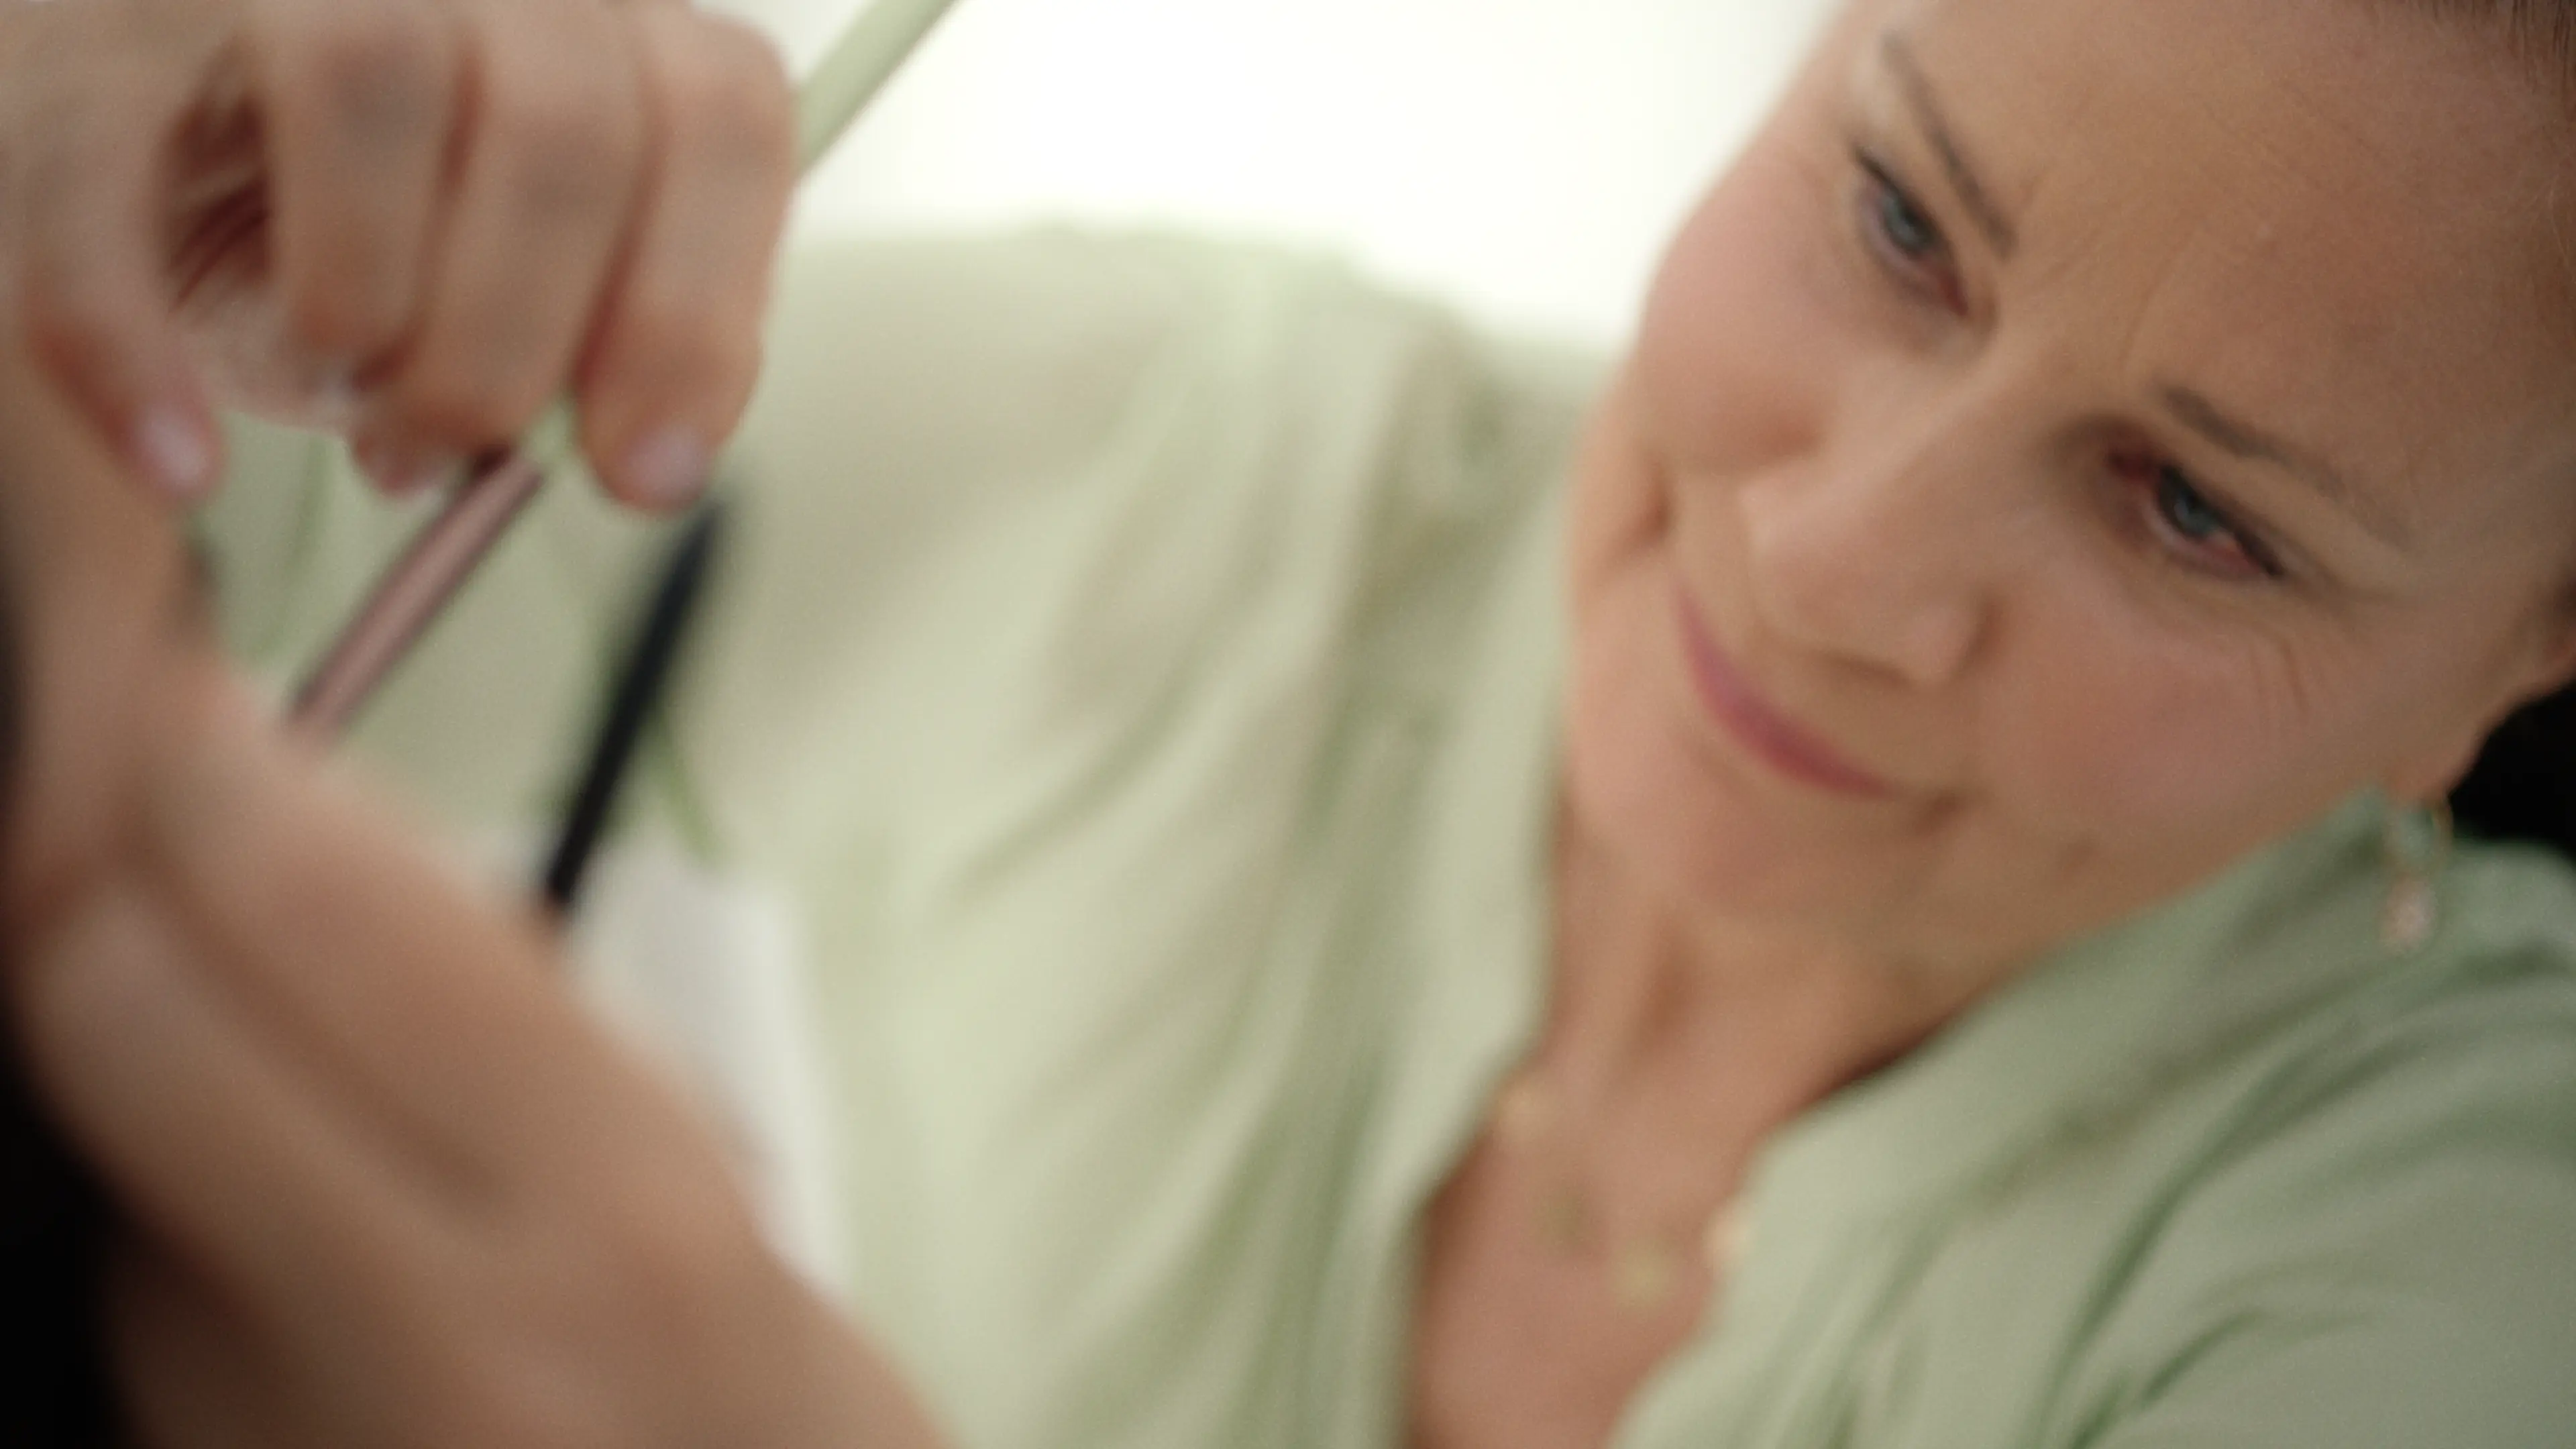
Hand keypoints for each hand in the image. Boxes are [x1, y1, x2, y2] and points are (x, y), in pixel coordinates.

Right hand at [0, 0, 798, 509]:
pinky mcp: (84, 52)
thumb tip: (651, 466)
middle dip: (518, 343)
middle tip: (455, 445)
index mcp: (601, 16)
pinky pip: (108, 188)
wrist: (152, 140)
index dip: (695, 312)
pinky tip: (180, 460)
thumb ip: (602, 348)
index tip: (645, 473)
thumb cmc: (364, 221)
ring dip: (373, 299)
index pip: (718, 115)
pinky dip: (140, 348)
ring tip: (342, 394)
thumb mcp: (511, 277)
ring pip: (372, 76)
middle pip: (562, 122)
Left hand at [7, 687, 946, 1448]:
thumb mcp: (698, 1167)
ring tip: (273, 1087)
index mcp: (622, 1208)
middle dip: (110, 886)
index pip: (322, 911)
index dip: (208, 765)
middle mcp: (445, 1328)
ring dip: (144, 1065)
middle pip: (123, 1009)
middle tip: (153, 835)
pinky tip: (264, 1236)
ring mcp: (292, 1434)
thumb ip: (506, 1003)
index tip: (188, 703)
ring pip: (102, 1150)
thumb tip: (290, 816)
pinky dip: (158, 1220)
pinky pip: (120, 1289)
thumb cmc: (755, 1400)